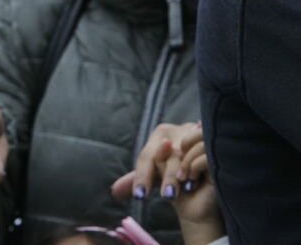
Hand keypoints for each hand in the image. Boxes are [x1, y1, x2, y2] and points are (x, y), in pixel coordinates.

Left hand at [111, 123, 223, 244]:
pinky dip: (196, 165)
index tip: (140, 196)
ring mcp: (196, 134)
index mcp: (159, 135)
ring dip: (182, 170)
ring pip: (183, 153)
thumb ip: (136, 181)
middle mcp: (177, 130)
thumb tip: (114, 192)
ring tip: (184, 185)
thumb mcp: (156, 178)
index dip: (142, 177)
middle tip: (167, 195)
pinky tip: (196, 179)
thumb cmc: (178, 178)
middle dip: (166, 177)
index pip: (147, 157)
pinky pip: (202, 152)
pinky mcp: (213, 143)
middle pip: (166, 155)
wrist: (206, 182)